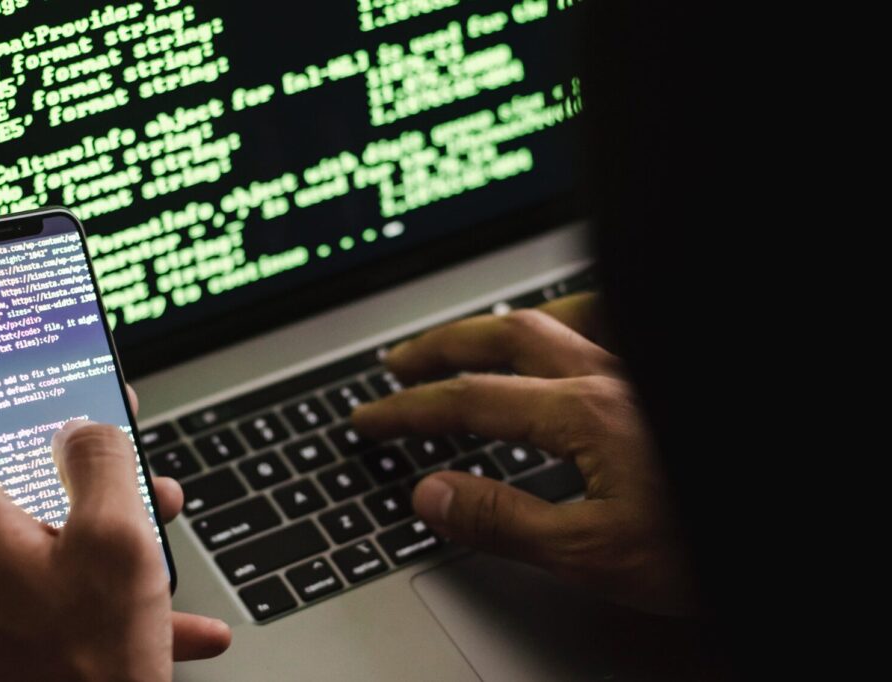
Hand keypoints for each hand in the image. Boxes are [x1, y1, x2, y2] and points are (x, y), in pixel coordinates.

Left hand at [0, 373, 230, 680]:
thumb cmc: (86, 669)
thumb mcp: (119, 541)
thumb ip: (102, 461)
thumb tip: (85, 429)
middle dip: (67, 462)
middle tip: (116, 453)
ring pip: (22, 534)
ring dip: (90, 524)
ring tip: (155, 533)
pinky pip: (34, 589)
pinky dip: (89, 585)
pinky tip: (162, 610)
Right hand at [353, 293, 696, 615]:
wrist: (790, 531)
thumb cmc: (707, 544)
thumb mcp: (595, 554)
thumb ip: (506, 520)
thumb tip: (432, 494)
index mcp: (584, 414)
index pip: (471, 402)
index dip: (410, 409)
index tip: (371, 418)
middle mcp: (610, 376)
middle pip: (504, 337)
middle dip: (441, 348)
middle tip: (400, 363)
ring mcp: (639, 370)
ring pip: (556, 317)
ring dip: (499, 325)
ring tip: (469, 339)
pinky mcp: (659, 379)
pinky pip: (609, 322)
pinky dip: (570, 318)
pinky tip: (564, 332)